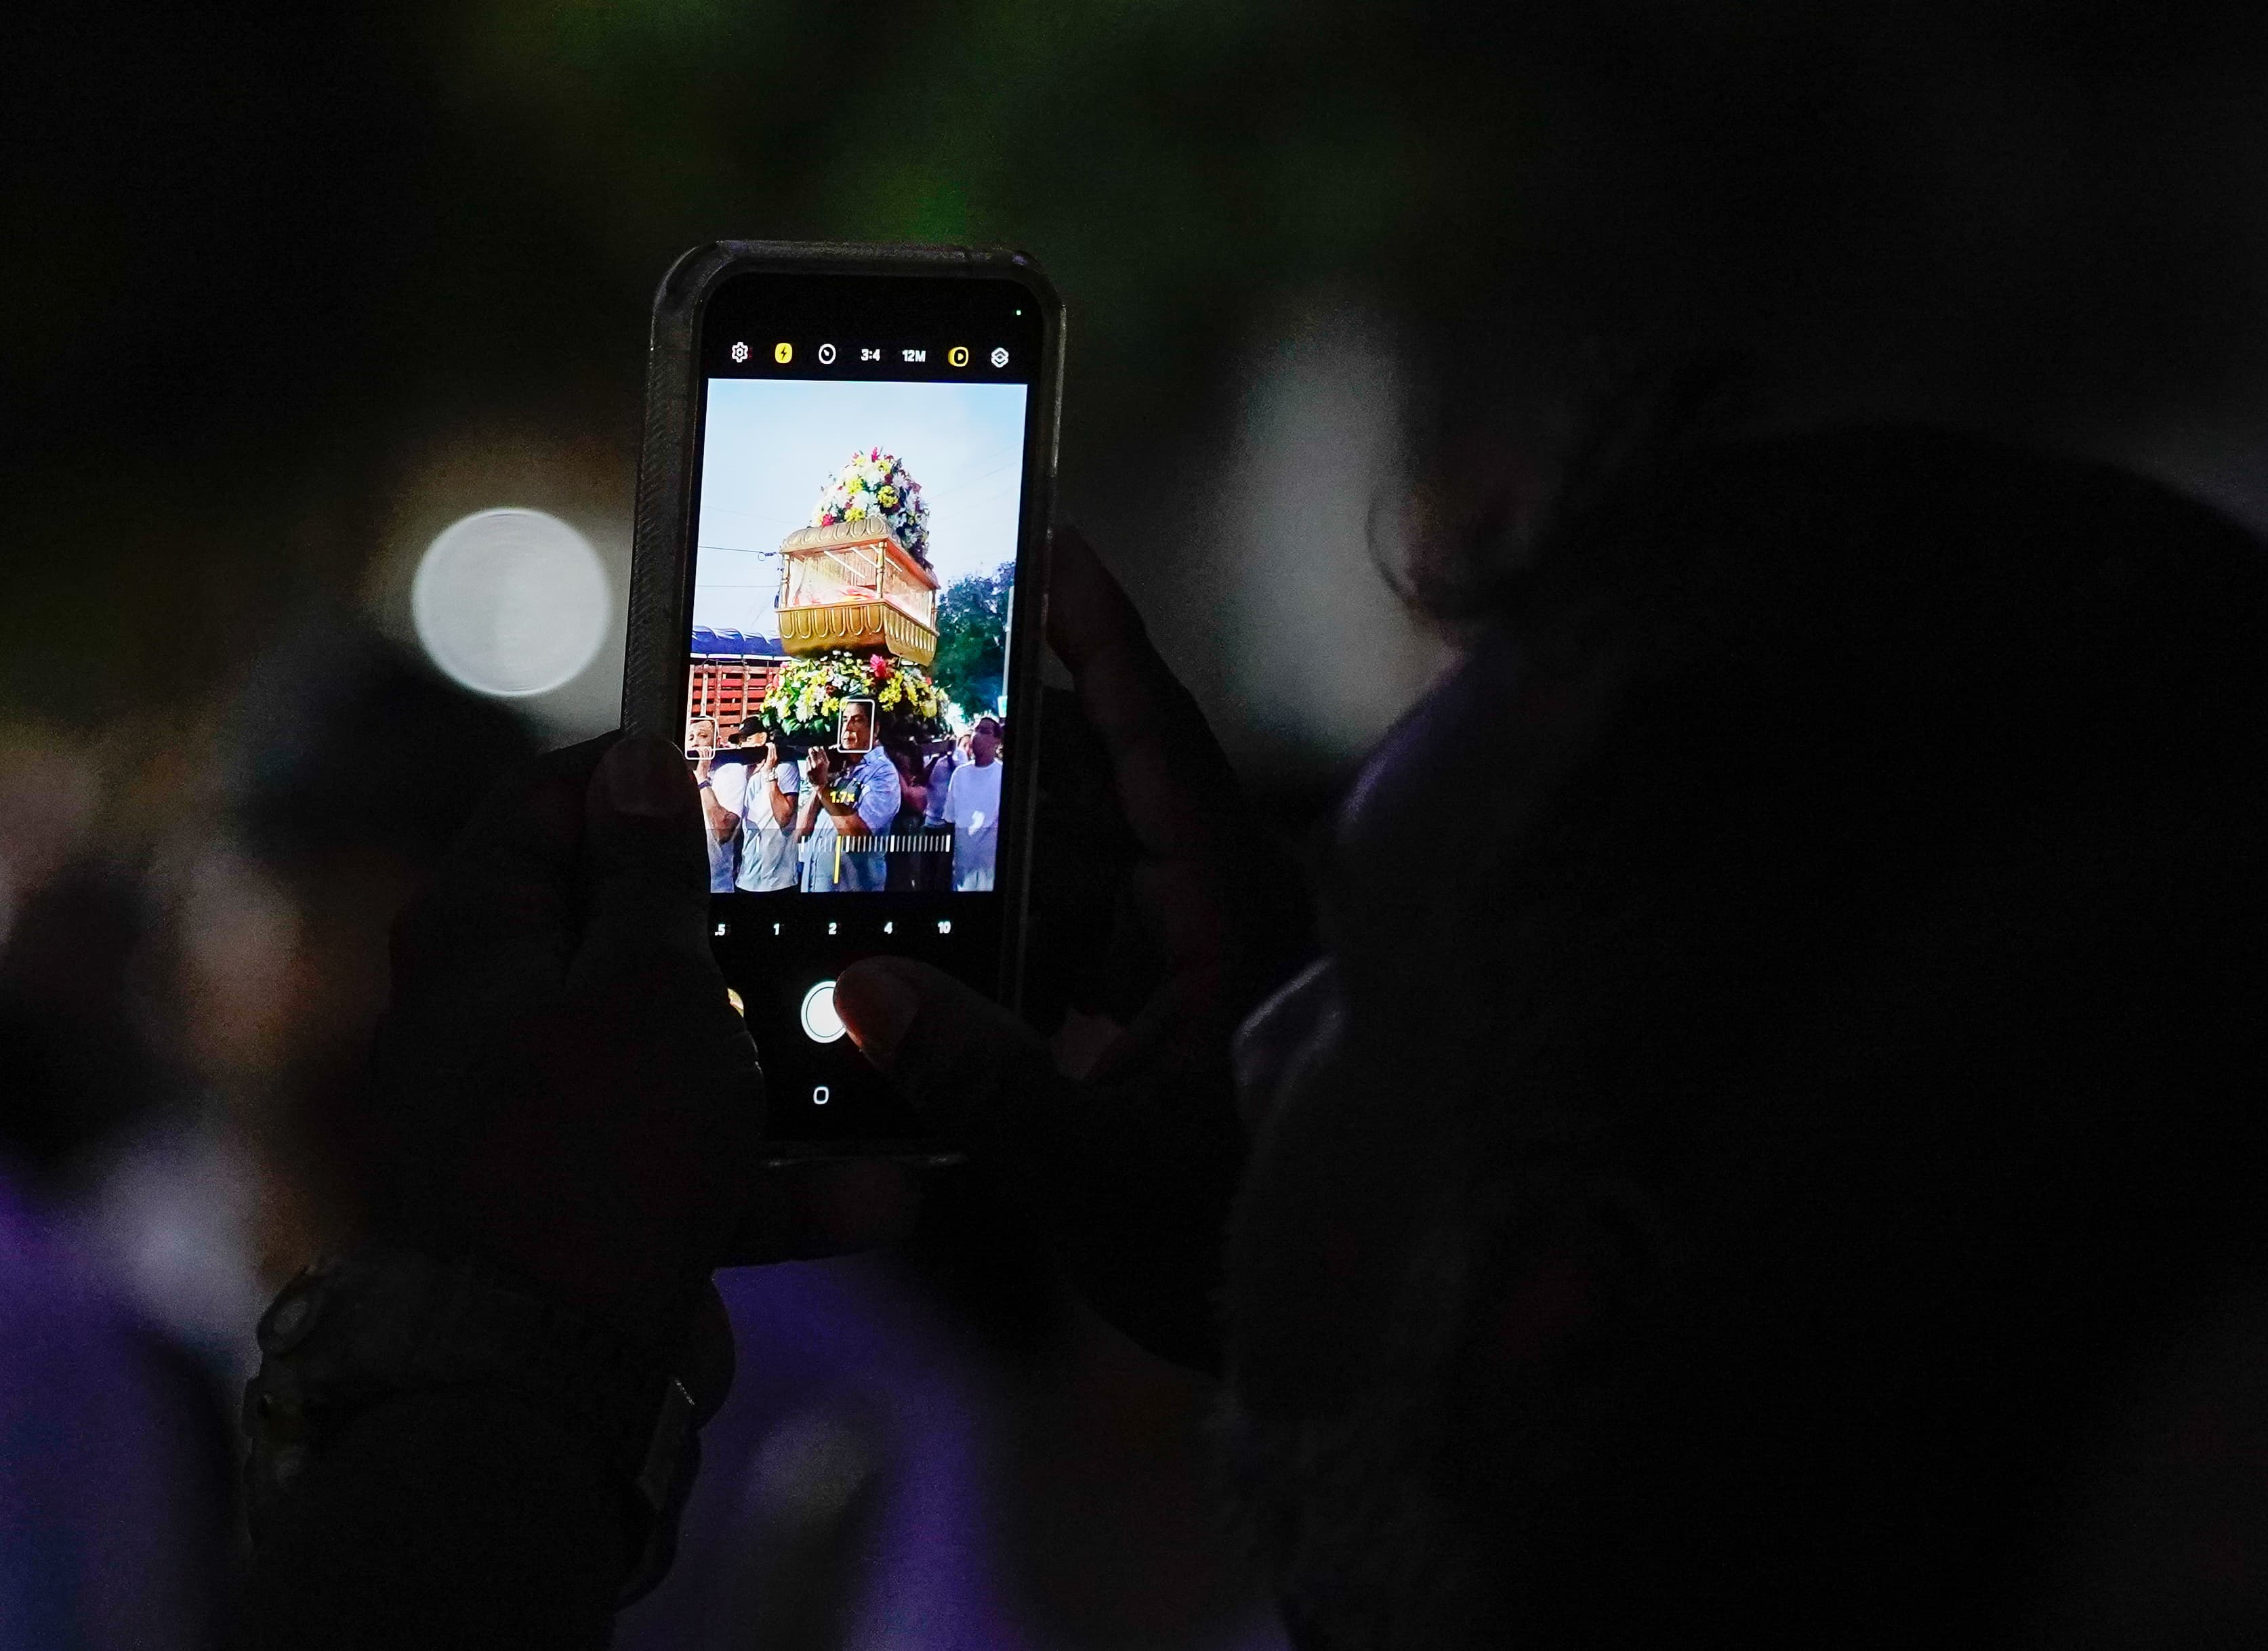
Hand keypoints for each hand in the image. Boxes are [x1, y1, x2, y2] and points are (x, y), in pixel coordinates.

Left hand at [364, 734, 908, 1348]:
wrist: (545, 1377)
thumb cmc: (596, 1150)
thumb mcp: (648, 981)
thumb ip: (653, 872)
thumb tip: (636, 765)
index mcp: (476, 934)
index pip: (543, 803)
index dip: (638, 774)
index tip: (739, 765)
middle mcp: (488, 1017)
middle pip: (618, 929)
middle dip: (731, 924)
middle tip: (828, 894)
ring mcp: (536, 1117)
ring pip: (673, 1053)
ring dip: (779, 1060)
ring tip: (876, 1048)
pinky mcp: (587, 1207)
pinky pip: (693, 1167)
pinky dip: (775, 1178)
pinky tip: (879, 1194)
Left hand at [694, 746, 713, 780]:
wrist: (702, 778)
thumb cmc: (702, 775)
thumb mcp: (704, 769)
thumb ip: (703, 766)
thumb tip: (699, 764)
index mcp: (709, 762)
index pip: (710, 753)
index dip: (707, 749)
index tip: (704, 747)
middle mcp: (708, 760)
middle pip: (707, 750)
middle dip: (703, 747)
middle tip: (698, 747)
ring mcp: (705, 760)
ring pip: (704, 751)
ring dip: (700, 748)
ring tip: (696, 748)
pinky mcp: (702, 761)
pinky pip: (701, 753)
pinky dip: (698, 750)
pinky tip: (696, 749)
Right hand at [834, 529, 1316, 1371]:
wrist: (1332, 1326)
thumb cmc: (1240, 1245)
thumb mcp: (1100, 1172)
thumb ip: (983, 1081)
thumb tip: (857, 993)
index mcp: (1237, 917)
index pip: (1166, 745)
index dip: (1110, 641)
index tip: (1058, 542)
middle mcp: (1228, 917)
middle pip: (1113, 790)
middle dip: (1014, 739)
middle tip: (910, 675)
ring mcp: (1208, 964)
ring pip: (1094, 864)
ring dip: (1004, 842)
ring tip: (894, 795)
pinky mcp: (1184, 1014)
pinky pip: (1090, 935)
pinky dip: (1019, 926)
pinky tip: (936, 934)